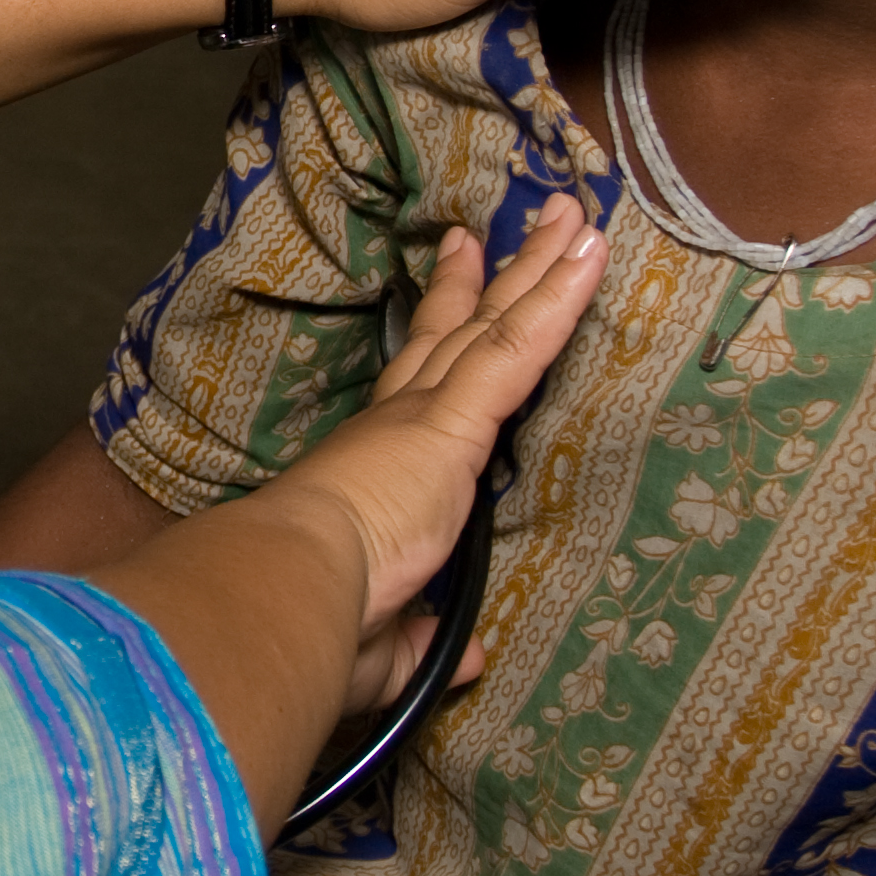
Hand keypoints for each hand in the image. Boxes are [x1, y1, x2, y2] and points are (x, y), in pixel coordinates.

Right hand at [266, 205, 597, 702]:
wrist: (289, 593)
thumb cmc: (319, 620)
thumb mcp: (387, 643)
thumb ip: (427, 643)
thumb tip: (470, 657)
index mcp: (379, 468)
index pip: (420, 383)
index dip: (441, 328)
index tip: (456, 276)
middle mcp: (400, 425)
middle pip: (461, 335)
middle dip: (494, 277)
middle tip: (519, 222)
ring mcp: (428, 417)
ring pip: (497, 326)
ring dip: (539, 269)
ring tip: (575, 217)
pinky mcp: (453, 422)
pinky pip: (518, 348)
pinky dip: (556, 299)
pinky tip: (586, 257)